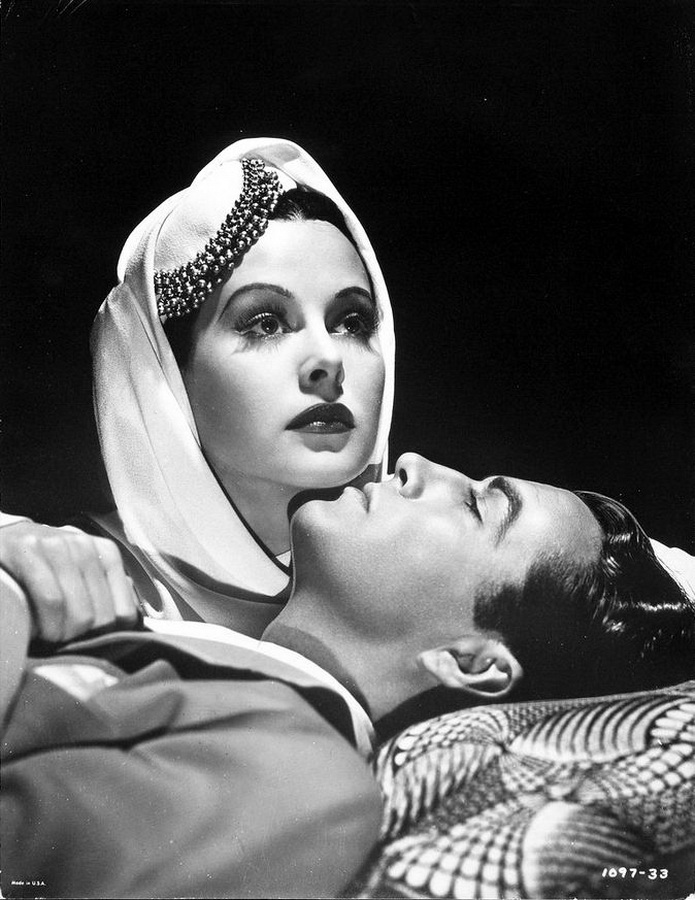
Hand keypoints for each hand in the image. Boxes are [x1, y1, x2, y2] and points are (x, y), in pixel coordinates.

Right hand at [0, 520, 139, 642]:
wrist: (3, 539)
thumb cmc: (45, 568)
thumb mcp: (81, 574)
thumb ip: (108, 592)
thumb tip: (130, 623)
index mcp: (106, 552)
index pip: (124, 613)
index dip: (108, 638)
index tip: (89, 643)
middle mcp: (85, 545)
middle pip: (101, 618)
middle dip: (82, 639)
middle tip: (64, 643)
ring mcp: (56, 544)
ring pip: (79, 614)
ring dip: (62, 637)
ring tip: (50, 639)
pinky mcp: (28, 549)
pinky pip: (51, 601)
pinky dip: (46, 625)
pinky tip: (37, 632)